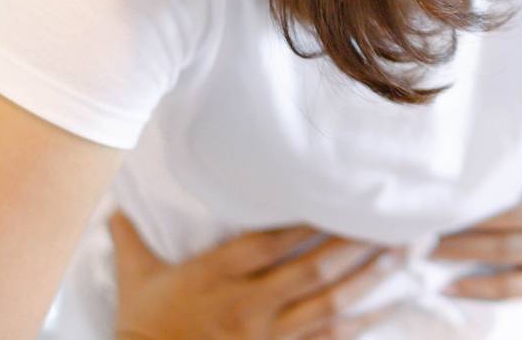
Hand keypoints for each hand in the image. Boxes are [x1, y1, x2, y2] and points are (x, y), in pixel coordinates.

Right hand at [108, 209, 408, 338]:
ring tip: (405, 253)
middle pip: (310, 272)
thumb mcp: (136, 280)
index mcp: (215, 277)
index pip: (269, 242)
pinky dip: (363, 322)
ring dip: (370, 278)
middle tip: (395, 220)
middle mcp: (245, 306)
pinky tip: (390, 304)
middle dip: (356, 245)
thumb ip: (132, 238)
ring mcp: (266, 337)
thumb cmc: (144, 326)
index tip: (342, 196)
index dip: (308, 220)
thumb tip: (116, 202)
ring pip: (328, 305)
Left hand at [425, 116, 521, 310]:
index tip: (430, 177)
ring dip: (454, 249)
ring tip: (418, 250)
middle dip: (448, 217)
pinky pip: (510, 285)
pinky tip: (449, 286)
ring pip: (495, 247)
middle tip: (408, 219)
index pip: (505, 171)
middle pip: (491, 211)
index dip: (467, 176)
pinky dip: (478, 287)